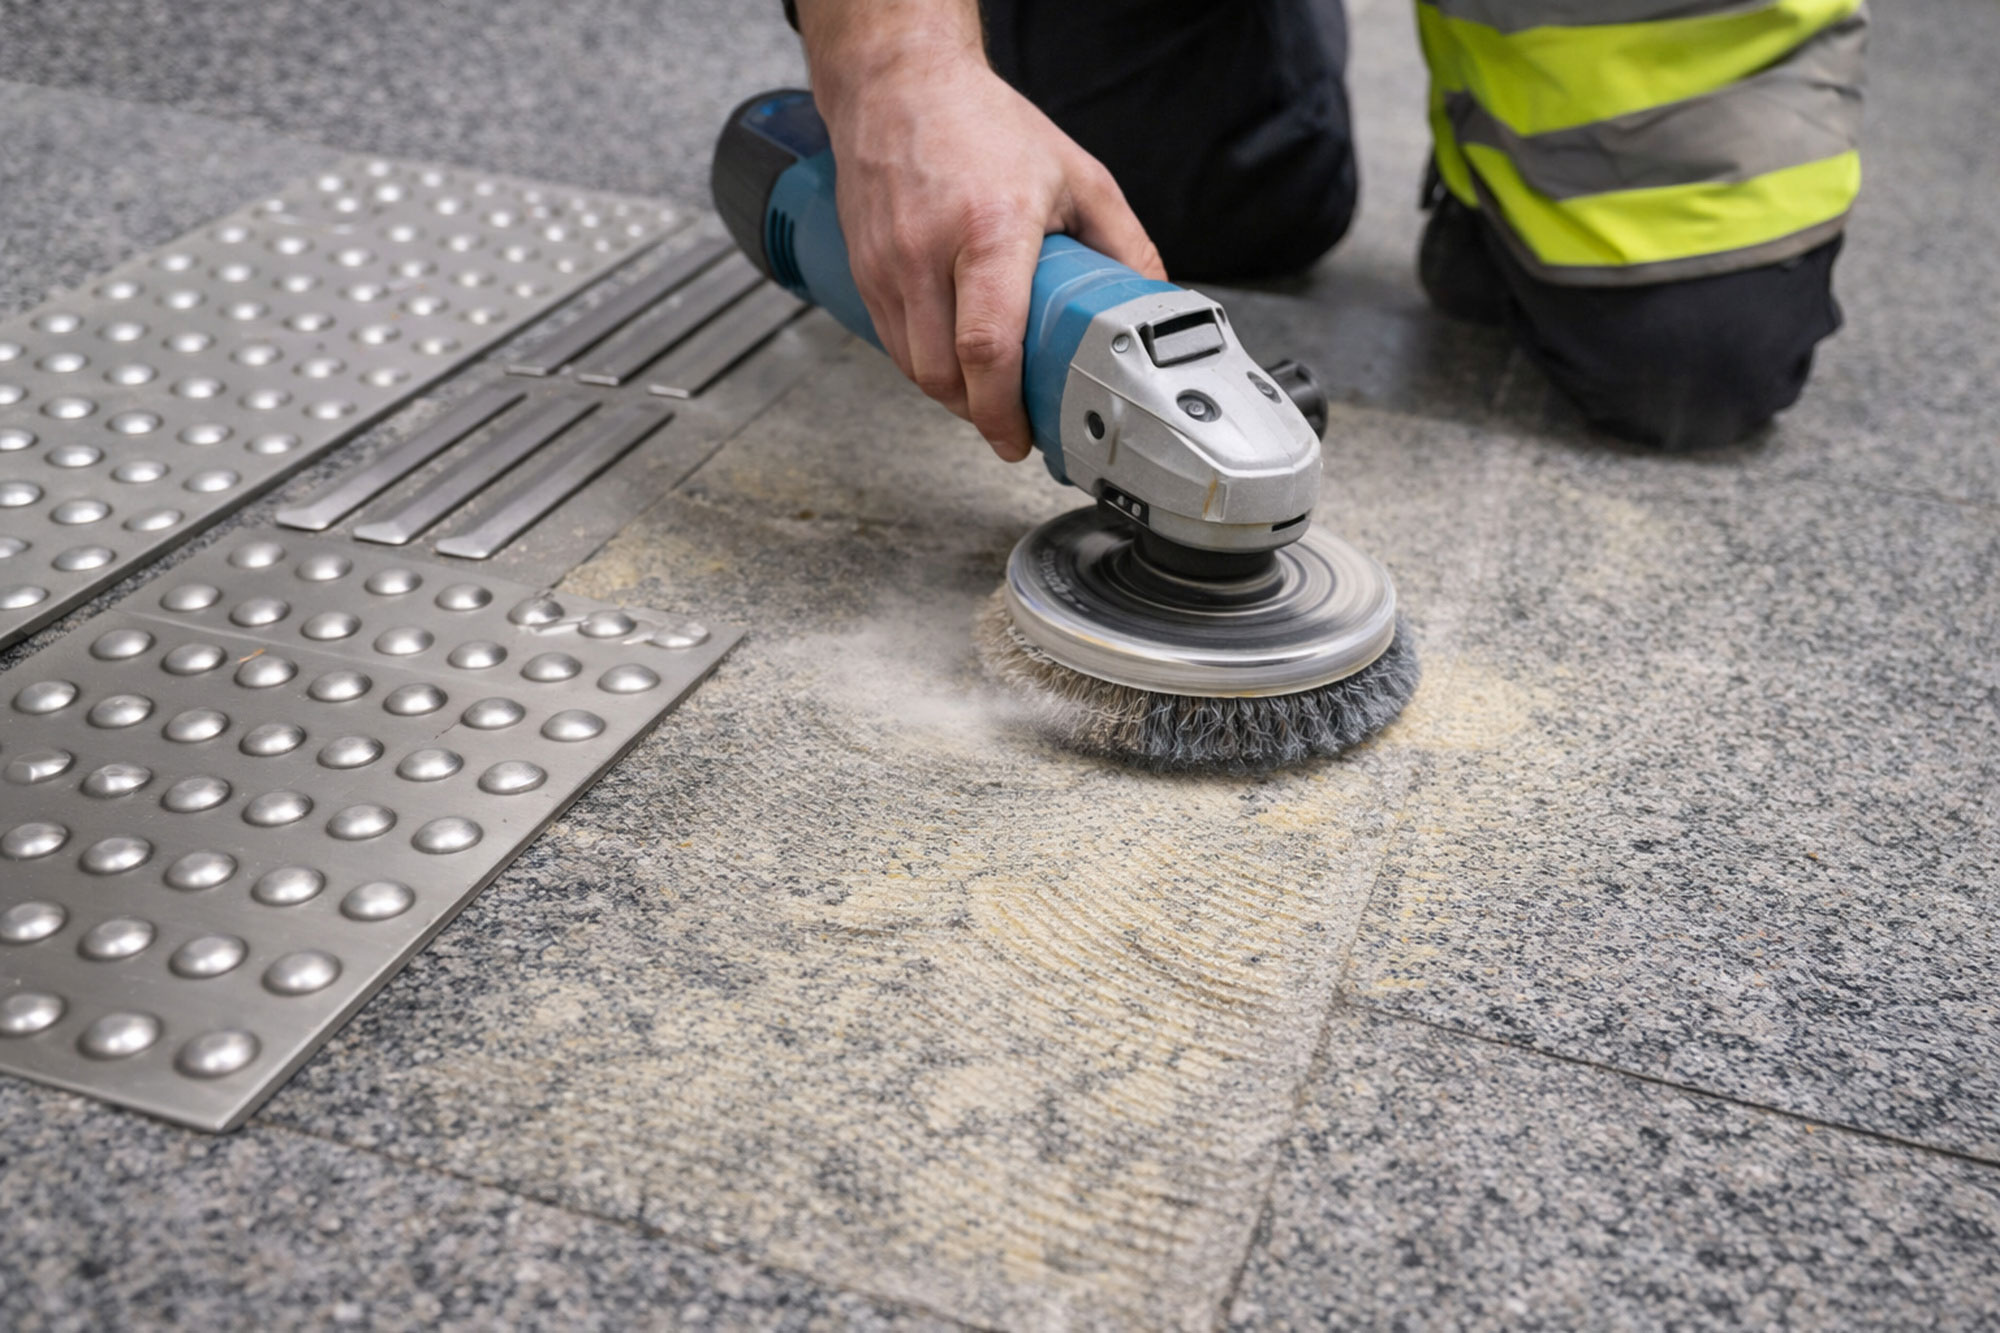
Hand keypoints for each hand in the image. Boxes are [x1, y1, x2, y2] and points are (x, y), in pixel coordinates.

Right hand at [798, 2, 1164, 460]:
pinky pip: (893, 344)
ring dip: (952, 396)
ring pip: (913, 368)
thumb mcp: (1076, 175)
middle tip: (1015, 423)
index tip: (1021, 439)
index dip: (1003, 409)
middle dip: (980, 413)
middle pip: (943, 374)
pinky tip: (955, 359)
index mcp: (989, 229)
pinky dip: (926, 366)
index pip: (987, 345)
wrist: (899, 85)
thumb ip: (1123, 244)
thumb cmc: (982, 124)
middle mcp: (926, 251)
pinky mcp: (863, 271)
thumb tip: (1154, 303)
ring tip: (989, 394)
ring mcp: (886, 264)